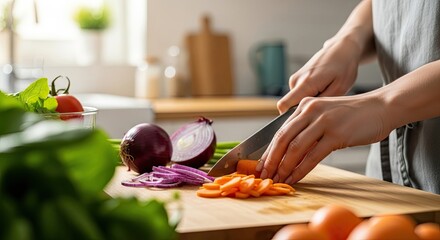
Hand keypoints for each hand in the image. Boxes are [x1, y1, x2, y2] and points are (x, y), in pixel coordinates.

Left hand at [257, 93, 391, 184]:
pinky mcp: (336, 134)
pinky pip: (313, 156)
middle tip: (264, 175)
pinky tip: (295, 179)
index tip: (261, 165)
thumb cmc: (353, 115)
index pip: (280, 131)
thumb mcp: (325, 115)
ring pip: (295, 148)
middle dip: (271, 160)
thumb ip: (308, 128)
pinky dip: (301, 170)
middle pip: (283, 139)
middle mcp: (311, 110)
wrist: (381, 107)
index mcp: (305, 106)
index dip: (269, 150)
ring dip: (284, 167)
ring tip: (278, 180)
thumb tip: (289, 152)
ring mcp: (323, 121)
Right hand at [277, 38, 361, 113]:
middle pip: (289, 107)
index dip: (289, 118)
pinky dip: (309, 98)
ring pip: (295, 101)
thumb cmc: (344, 67)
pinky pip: (298, 95)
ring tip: (326, 98)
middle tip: (322, 112)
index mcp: (305, 83)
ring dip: (308, 104)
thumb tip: (308, 117)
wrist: (342, 48)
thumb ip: (321, 105)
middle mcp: (296, 80)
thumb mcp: (339, 89)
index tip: (301, 125)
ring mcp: (295, 79)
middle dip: (302, 113)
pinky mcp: (297, 79)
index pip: (283, 106)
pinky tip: (323, 92)